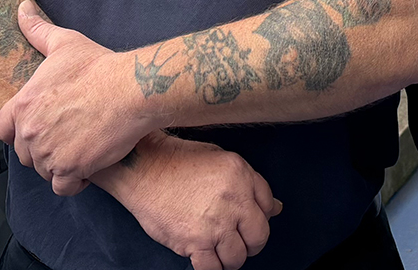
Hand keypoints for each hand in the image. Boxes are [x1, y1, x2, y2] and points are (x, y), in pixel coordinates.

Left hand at [0, 1, 158, 193]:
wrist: (129, 91)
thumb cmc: (100, 68)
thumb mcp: (64, 44)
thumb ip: (38, 30)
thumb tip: (23, 10)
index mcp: (24, 104)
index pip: (3, 130)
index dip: (18, 133)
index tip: (35, 131)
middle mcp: (31, 131)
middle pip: (24, 154)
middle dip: (41, 150)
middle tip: (65, 139)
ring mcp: (48, 152)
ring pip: (44, 171)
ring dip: (58, 166)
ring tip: (79, 151)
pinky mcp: (70, 169)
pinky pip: (63, 186)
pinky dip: (74, 182)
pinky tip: (88, 168)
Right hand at [93, 132, 281, 269]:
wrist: (142, 167)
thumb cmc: (178, 160)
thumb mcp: (220, 159)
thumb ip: (249, 184)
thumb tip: (275, 208)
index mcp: (241, 176)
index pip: (268, 207)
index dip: (260, 217)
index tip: (247, 222)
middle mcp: (232, 200)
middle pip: (258, 237)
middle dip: (250, 243)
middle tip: (237, 241)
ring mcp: (214, 224)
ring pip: (237, 257)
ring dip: (230, 258)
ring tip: (218, 250)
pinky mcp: (193, 242)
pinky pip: (211, 269)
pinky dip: (211, 268)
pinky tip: (204, 259)